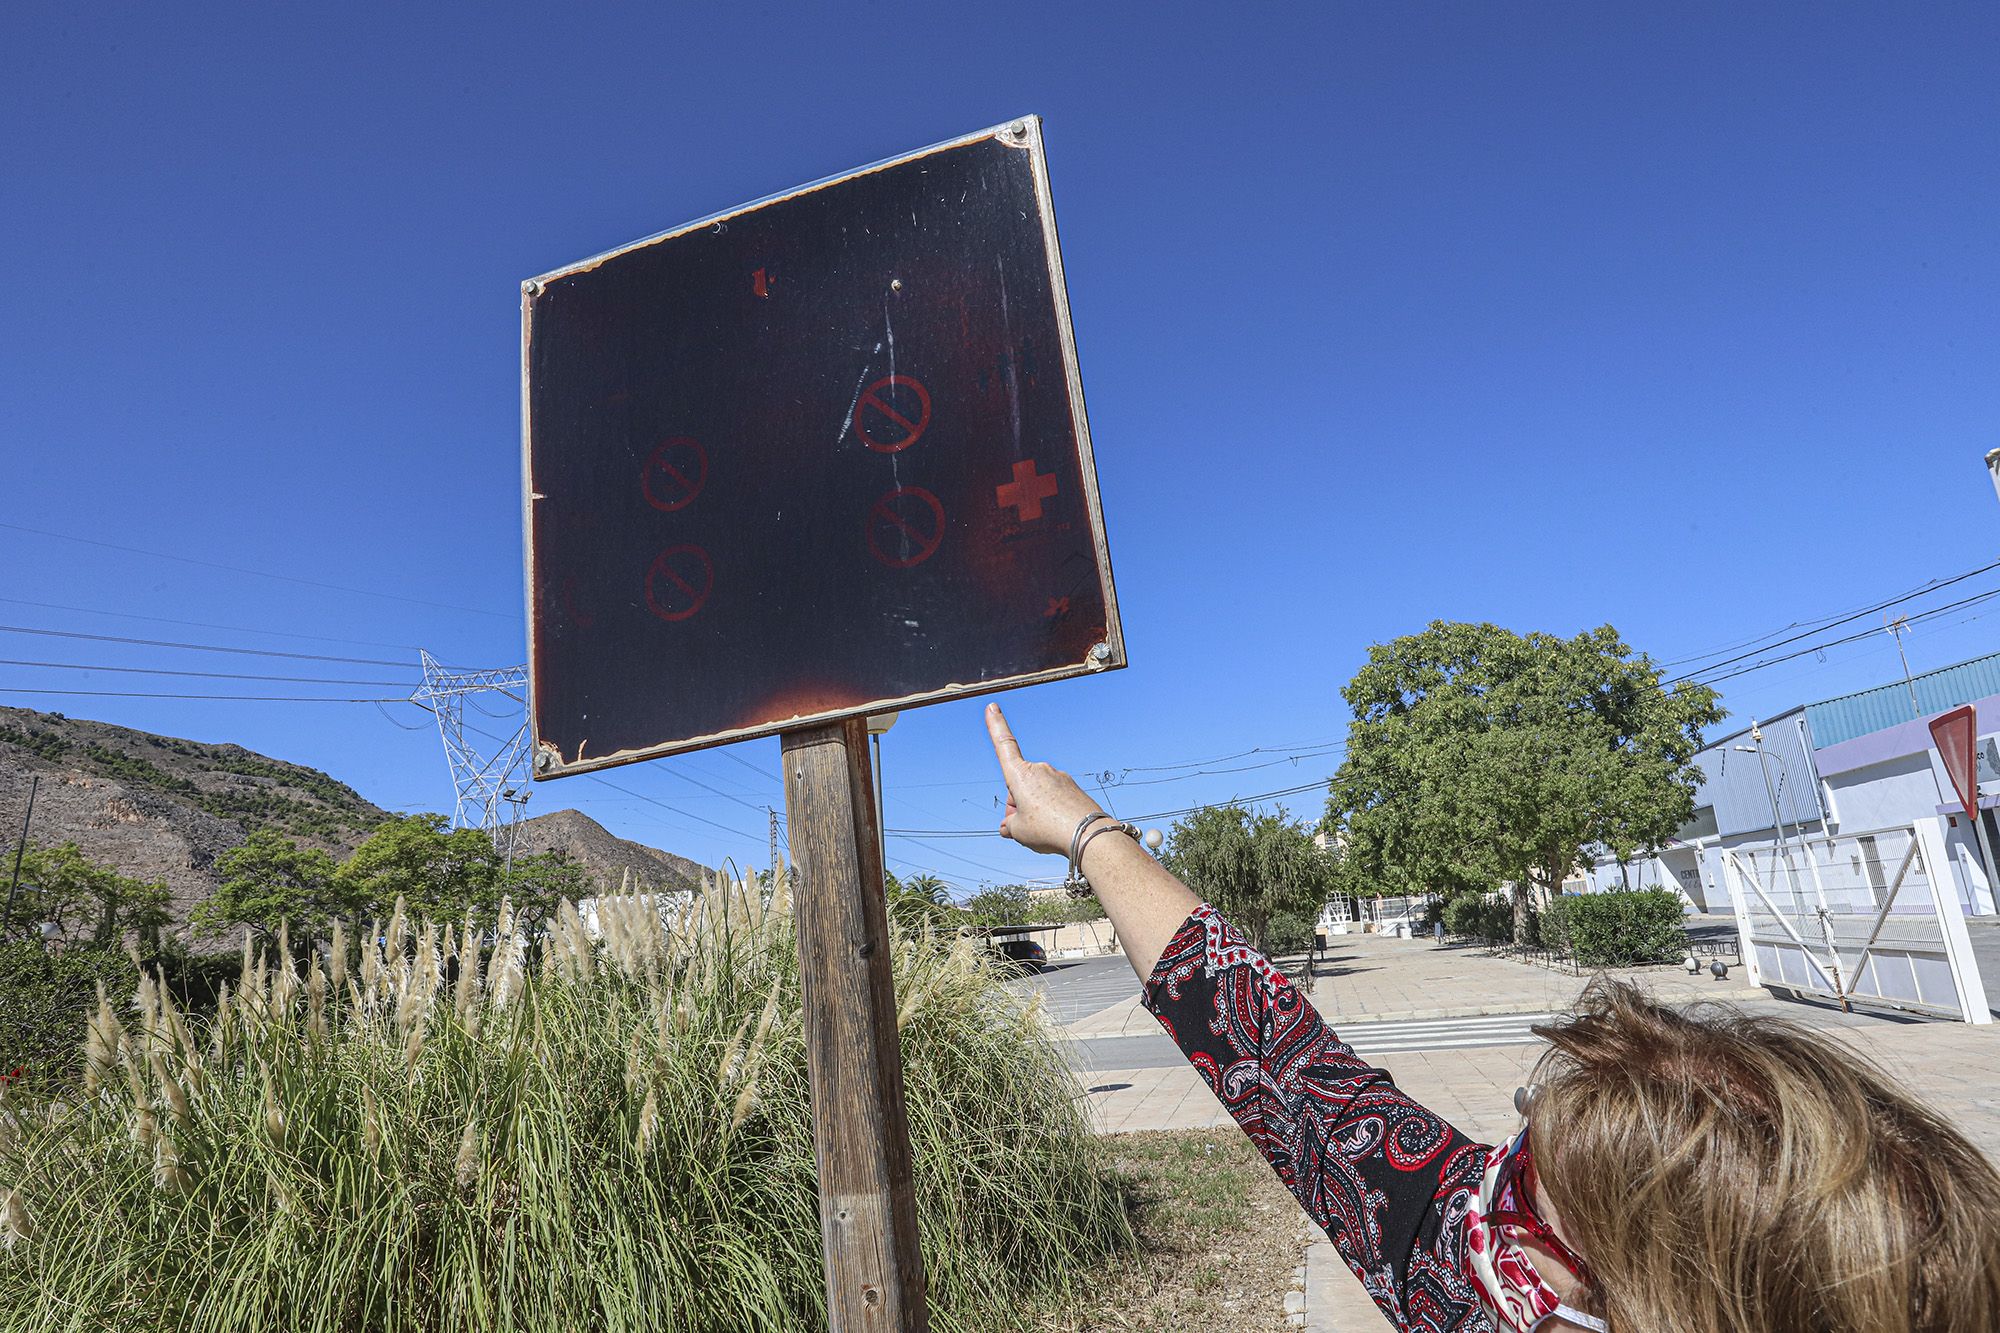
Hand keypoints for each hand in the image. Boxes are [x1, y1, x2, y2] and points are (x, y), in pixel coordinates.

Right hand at [983, 703, 1103, 856]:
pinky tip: (1058, 828)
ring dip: (1035, 810)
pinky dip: (1051, 813)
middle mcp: (1040, 770)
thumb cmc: (1048, 830)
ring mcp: (1059, 778)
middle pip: (1020, 786)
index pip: (1004, 745)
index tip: (992, 706)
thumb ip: (1009, 824)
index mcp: (1021, 775)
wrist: (1088, 834)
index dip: (995, 725)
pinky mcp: (1072, 788)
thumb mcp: (1017, 831)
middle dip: (1017, 805)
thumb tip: (1009, 824)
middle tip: (1026, 827)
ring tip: (1046, 830)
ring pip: (1037, 795)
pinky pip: (1054, 800)